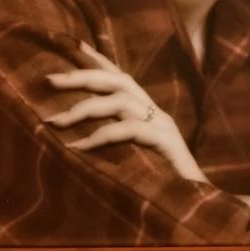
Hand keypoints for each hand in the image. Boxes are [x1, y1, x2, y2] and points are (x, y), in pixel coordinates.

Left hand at [45, 42, 208, 183]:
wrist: (200, 205)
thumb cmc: (161, 186)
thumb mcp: (132, 159)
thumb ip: (112, 146)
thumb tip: (71, 144)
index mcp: (147, 112)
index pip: (120, 77)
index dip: (98, 60)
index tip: (72, 45)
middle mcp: (155, 113)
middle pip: (118, 81)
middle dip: (81, 76)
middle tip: (49, 79)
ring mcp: (163, 127)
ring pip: (121, 101)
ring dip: (84, 108)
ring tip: (55, 122)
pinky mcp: (167, 144)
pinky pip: (130, 130)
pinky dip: (101, 136)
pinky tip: (79, 148)